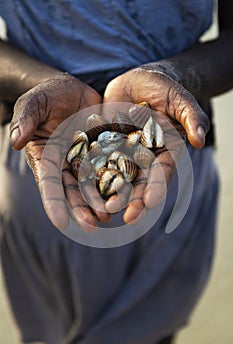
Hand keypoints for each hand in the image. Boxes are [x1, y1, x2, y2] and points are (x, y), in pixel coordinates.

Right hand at [10, 73, 109, 230]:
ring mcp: (86, 159)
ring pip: (93, 184)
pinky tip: (126, 194)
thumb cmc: (48, 94)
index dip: (54, 202)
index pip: (49, 182)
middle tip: (92, 226)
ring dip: (100, 201)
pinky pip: (111, 167)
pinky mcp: (104, 151)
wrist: (72, 89)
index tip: (60, 222)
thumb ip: (25, 118)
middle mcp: (65, 163)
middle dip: (81, 208)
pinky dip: (117, 181)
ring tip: (109, 216)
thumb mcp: (34, 102)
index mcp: (46, 156)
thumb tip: (16, 141)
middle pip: (72, 189)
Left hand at [103, 67, 209, 223]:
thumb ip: (191, 118)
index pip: (162, 172)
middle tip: (127, 216)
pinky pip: (97, 162)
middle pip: (139, 182)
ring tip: (105, 211)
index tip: (151, 202)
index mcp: (164, 152)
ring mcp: (122, 154)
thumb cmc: (163, 89)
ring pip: (117, 177)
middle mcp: (143, 158)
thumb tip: (200, 140)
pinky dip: (92, 176)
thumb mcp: (179, 99)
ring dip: (112, 194)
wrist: (137, 81)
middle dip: (133, 199)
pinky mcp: (104, 146)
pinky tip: (85, 191)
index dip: (157, 187)